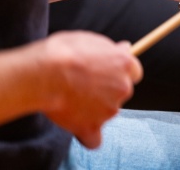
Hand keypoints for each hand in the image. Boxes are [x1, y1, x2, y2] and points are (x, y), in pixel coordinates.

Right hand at [39, 31, 141, 148]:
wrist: (44, 73)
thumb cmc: (64, 52)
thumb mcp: (92, 39)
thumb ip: (111, 49)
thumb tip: (124, 48)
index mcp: (125, 64)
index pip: (135, 71)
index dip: (121, 71)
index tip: (110, 70)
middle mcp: (123, 88)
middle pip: (122, 91)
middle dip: (107, 89)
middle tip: (84, 83)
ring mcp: (109, 109)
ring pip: (107, 111)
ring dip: (95, 107)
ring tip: (70, 98)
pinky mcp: (91, 127)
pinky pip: (94, 139)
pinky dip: (88, 135)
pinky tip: (79, 126)